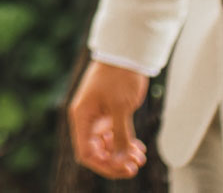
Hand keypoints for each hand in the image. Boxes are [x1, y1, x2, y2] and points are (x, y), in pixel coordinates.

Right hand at [68, 60, 148, 178]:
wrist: (127, 53)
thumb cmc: (119, 75)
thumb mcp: (120, 107)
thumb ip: (119, 135)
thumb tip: (120, 159)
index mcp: (82, 116)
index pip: (86, 152)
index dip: (104, 165)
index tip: (124, 168)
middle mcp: (87, 119)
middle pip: (96, 152)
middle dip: (115, 161)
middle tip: (134, 166)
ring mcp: (98, 117)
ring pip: (106, 146)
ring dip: (121, 154)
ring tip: (140, 157)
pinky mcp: (109, 114)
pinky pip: (114, 136)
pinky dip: (125, 144)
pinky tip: (138, 148)